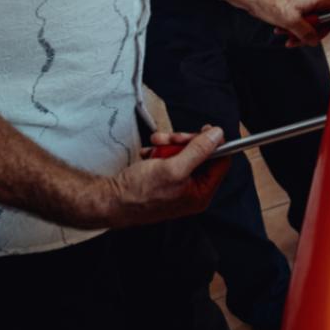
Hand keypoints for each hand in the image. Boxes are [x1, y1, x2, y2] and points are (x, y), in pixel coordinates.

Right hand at [79, 126, 230, 227]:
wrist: (108, 200)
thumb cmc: (138, 192)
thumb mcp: (173, 168)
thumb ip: (199, 151)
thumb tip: (218, 135)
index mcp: (201, 193)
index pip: (221, 162)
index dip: (214, 143)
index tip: (204, 129)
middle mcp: (192, 190)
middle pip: (202, 155)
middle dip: (184, 142)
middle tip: (172, 138)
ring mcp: (178, 185)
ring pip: (184, 153)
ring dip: (170, 144)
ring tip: (156, 144)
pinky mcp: (164, 179)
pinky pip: (169, 158)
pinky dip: (159, 151)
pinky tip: (149, 153)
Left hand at [240, 0, 329, 46]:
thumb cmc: (270, 0)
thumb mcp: (291, 21)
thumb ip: (306, 32)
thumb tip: (314, 40)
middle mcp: (313, 0)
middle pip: (324, 21)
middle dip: (313, 33)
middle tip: (304, 40)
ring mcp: (305, 4)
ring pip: (311, 23)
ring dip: (300, 33)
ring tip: (287, 36)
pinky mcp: (296, 7)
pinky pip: (301, 21)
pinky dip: (293, 29)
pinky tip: (282, 31)